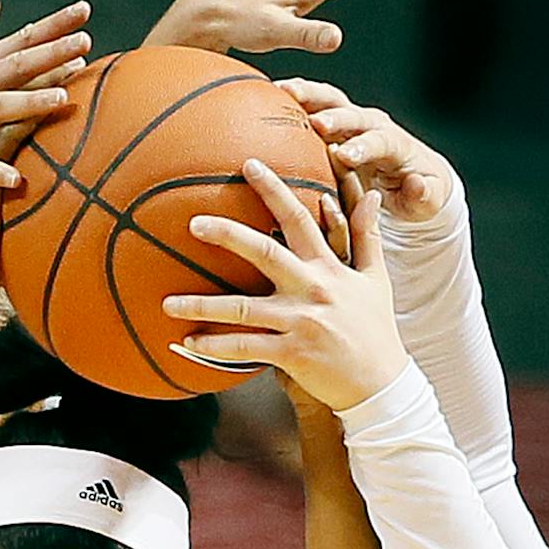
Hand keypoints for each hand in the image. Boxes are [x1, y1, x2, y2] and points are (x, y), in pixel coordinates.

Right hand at [0, 0, 89, 189]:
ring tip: (62, 96)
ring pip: (2, 108)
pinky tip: (17, 179)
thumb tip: (4, 34)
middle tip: (85, 40)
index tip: (84, 11)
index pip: (21, 41)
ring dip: (31, 101)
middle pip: (18, 66)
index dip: (53, 26)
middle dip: (52, 52)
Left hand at [162, 160, 406, 410]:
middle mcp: (312, 289)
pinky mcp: (291, 353)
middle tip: (193, 222)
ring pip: (243, 309)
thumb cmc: (375, 329)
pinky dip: (215, 347)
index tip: (250, 165)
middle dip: (227, 234)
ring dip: (202, 305)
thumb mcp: (376, 279)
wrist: (380, 383)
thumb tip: (371, 194)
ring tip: (168, 303)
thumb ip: (368, 235)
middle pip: (264, 252)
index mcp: (329, 267)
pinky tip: (189, 343)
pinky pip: (245, 348)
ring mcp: (300, 322)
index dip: (274, 190)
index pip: (300, 218)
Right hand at [276, 77, 450, 222]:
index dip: (363, 147)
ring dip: (307, 95)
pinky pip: (311, 106)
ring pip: (329, 100)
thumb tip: (416, 186)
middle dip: (335, 118)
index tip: (346, 156)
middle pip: (352, 114)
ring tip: (281, 91)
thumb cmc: (419, 192)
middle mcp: (372, 125)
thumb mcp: (428, 199)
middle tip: (316, 124)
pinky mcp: (333, 123)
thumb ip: (422, 194)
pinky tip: (266, 96)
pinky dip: (291, 99)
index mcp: (395, 144)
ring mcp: (351, 121)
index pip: (380, 141)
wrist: (410, 174)